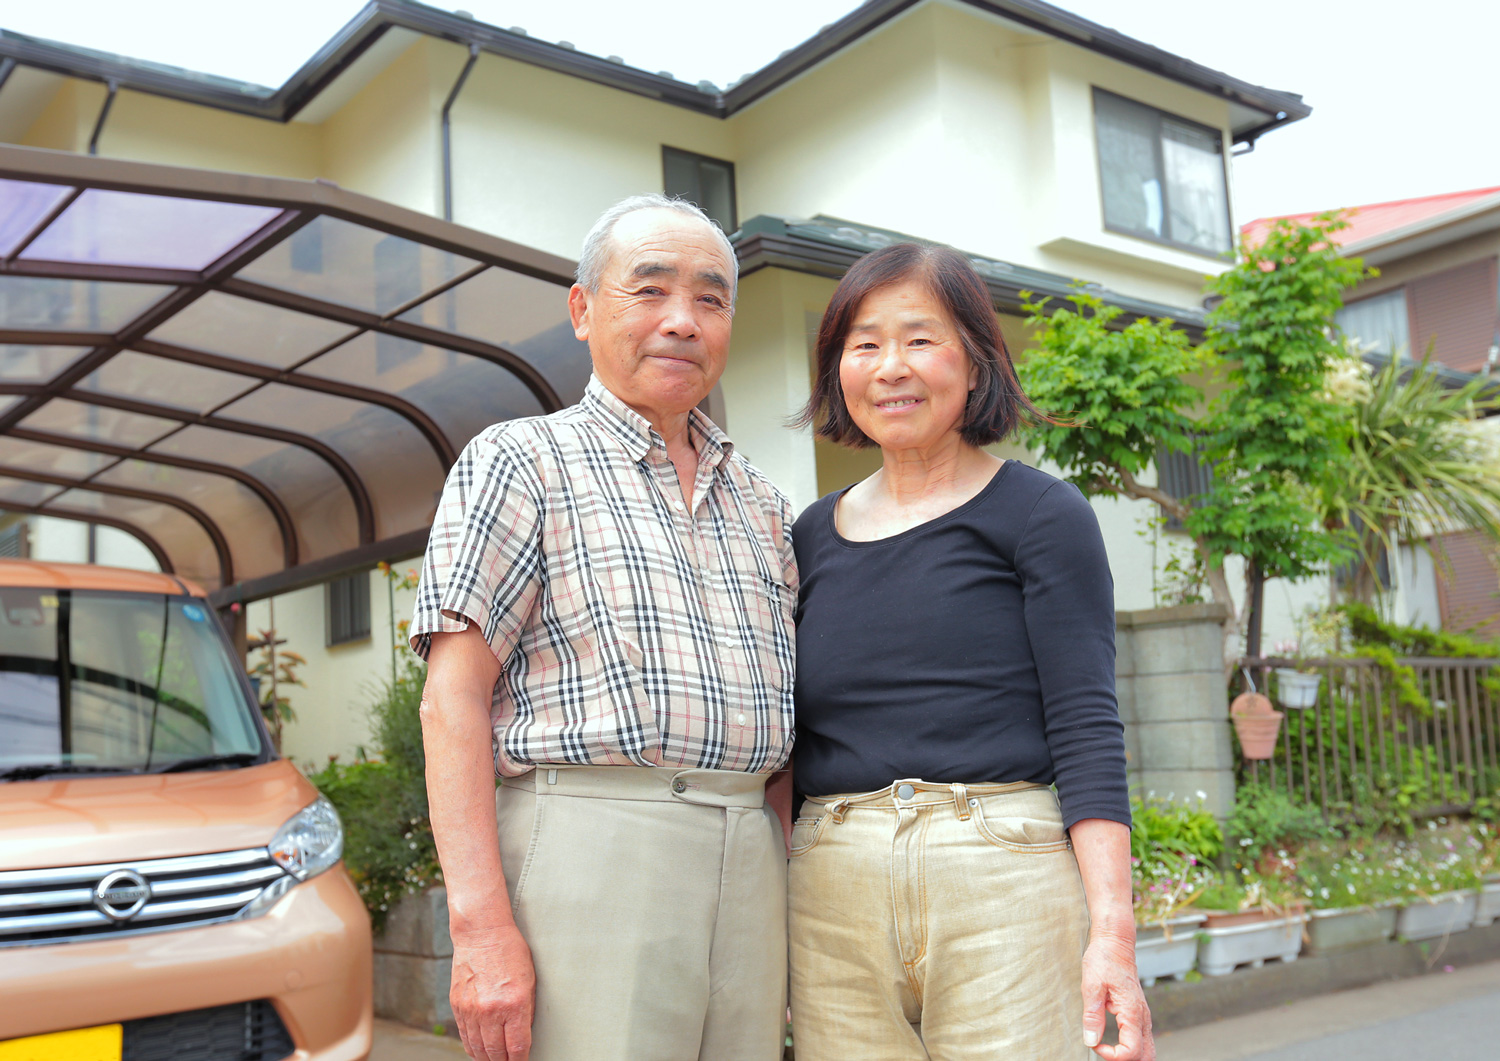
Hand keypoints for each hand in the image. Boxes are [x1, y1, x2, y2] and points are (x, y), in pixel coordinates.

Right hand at [450, 923, 535, 1060]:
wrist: (482, 933)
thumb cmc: (510, 951)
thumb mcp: (529, 981)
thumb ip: (526, 1011)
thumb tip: (522, 1035)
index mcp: (514, 1004)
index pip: (517, 1047)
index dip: (520, 1060)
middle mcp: (490, 1010)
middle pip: (496, 1053)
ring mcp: (471, 1009)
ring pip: (478, 1049)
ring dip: (487, 1058)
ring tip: (495, 1059)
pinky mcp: (457, 1006)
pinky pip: (464, 1036)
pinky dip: (472, 1046)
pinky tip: (479, 1048)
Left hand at [1081, 931, 1153, 1059]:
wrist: (1115, 943)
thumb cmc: (1104, 959)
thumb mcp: (1091, 985)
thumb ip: (1092, 1015)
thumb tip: (1091, 1041)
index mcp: (1132, 1012)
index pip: (1131, 1051)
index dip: (1112, 1055)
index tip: (1094, 1043)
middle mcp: (1142, 1017)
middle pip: (1146, 1056)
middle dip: (1124, 1060)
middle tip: (1103, 1051)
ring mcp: (1143, 1016)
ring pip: (1147, 1049)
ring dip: (1129, 1055)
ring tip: (1107, 1048)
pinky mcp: (1139, 1013)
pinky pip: (1142, 1038)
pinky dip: (1131, 1047)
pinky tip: (1114, 1041)